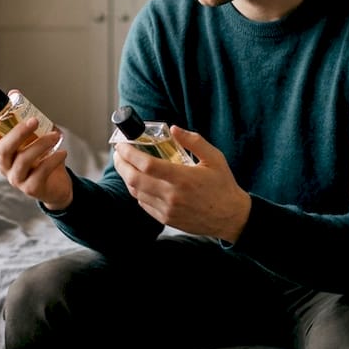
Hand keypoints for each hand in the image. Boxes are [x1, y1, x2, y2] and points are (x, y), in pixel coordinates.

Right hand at [0, 112, 73, 210]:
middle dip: (18, 133)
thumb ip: (25, 117)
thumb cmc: (43, 157)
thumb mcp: (34, 136)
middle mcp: (5, 165)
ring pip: (23, 160)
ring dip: (41, 144)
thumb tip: (14, 93)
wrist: (57, 185)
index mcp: (2, 150)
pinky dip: (53, 160)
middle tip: (35, 120)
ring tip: (57, 135)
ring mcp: (16, 179)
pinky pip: (40, 172)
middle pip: (3, 149)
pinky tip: (62, 152)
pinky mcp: (31, 188)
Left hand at [112, 126, 250, 242]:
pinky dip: (137, 190)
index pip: (146, 165)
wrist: (230, 217)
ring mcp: (167, 210)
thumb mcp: (214, 158)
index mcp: (183, 178)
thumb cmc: (223, 185)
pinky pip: (143, 203)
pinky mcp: (166, 219)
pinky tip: (140, 180)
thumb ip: (194, 141)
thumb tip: (173, 129)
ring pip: (136, 192)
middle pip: (134, 179)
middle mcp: (172, 196)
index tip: (122, 145)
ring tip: (126, 164)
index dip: (130, 153)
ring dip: (127, 177)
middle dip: (121, 164)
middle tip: (119, 153)